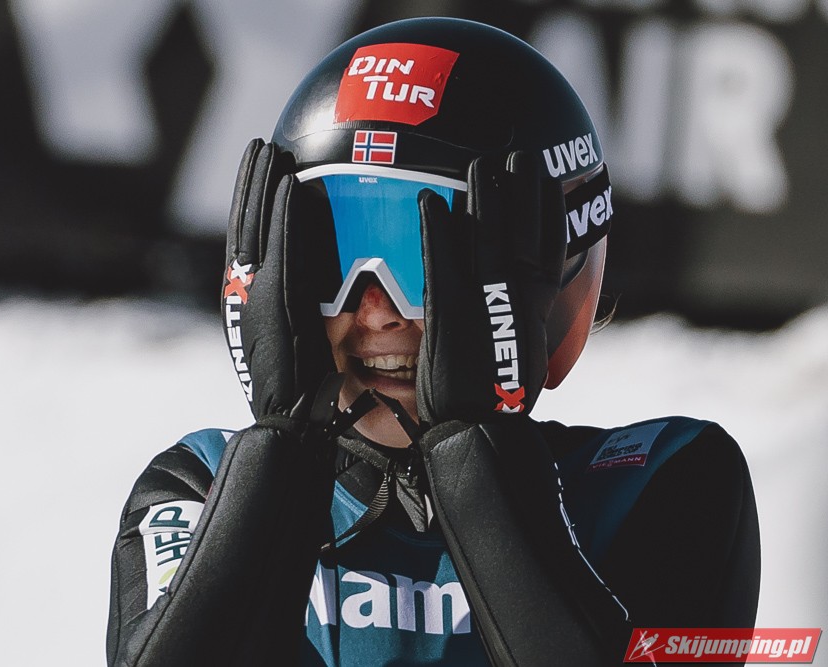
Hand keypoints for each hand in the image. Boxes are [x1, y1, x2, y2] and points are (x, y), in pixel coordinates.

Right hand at [222, 139, 334, 420]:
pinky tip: (291, 186)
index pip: (247, 240)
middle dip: (251, 184)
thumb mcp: (298, 341)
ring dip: (262, 188)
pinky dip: (283, 218)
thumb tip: (316, 286)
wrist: (291, 429)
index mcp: (248, 301)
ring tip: (270, 151)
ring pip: (255, 232)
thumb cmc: (304, 392)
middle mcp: (243, 295)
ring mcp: (253, 300)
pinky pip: (279, 252)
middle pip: (244, 226)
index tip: (260, 169)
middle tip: (261, 146)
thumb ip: (299, 309)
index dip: (250, 202)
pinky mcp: (272, 308)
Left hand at [416, 152, 566, 423]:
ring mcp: (484, 300)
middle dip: (521, 189)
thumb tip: (519, 294)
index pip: (550, 244)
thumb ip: (520, 314)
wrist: (479, 428)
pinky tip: (431, 200)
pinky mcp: (449, 311)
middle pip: (523, 229)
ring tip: (481, 163)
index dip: (548, 208)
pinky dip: (438, 228)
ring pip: (488, 236)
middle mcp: (516, 295)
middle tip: (516, 154)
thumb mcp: (521, 348)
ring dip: (485, 197)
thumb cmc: (495, 393)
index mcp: (536, 304)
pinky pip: (443, 260)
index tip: (548, 178)